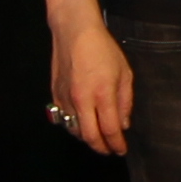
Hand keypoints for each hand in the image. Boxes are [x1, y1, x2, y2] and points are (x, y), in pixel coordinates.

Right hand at [48, 22, 134, 155]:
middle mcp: (82, 100)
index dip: (117, 144)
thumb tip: (123, 123)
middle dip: (101, 148)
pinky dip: (74, 126)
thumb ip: (125, 101)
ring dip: (87, 138)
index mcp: (103, 94)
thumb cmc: (102, 49)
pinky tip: (82, 124)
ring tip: (97, 138)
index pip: (110, 130)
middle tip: (109, 150)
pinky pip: (63, 119)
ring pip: (75, 130)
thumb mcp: (124, 73)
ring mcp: (66, 99)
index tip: (121, 149)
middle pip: (90, 137)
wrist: (74, 32)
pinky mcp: (55, 94)